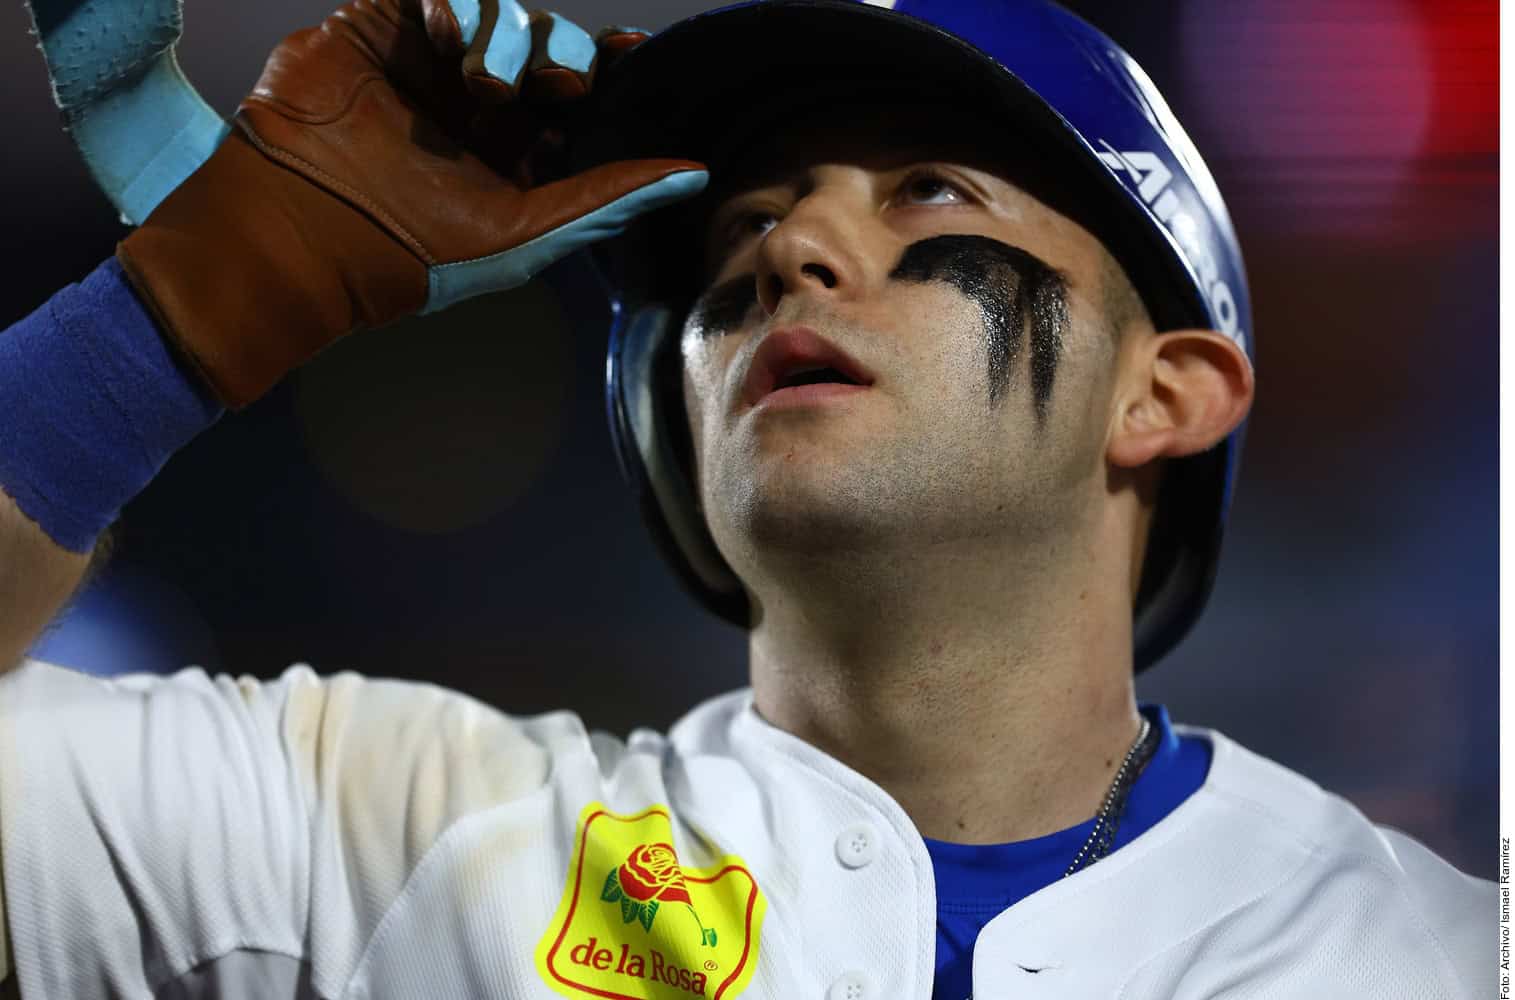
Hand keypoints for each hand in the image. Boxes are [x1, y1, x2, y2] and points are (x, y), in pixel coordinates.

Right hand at [108, 0, 705, 406]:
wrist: (305, 232)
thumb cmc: (419, 253)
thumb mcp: (530, 232)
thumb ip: (610, 198)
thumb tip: (695, 175)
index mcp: (516, 149)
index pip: (578, 93)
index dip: (609, 67)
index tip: (637, 57)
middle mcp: (476, 101)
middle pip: (548, 40)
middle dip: (563, 52)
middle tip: (561, 83)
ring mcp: (427, 62)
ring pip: (498, 9)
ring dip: (507, 34)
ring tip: (483, 83)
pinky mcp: (379, 28)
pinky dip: (451, 3)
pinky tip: (443, 39)